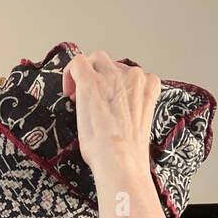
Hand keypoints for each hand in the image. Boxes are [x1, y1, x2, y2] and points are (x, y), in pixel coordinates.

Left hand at [62, 51, 168, 217]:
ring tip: (78, 97)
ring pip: (97, 58)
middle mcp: (132, 76)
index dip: (112, 83)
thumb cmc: (127, 153)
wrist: (118, 158)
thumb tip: (116, 114)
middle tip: (87, 97)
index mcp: (147, 86)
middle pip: (112, 62)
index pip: (129, 72)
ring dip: (87, 73)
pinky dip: (71, 74)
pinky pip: (78, 63)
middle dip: (98, 75)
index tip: (104, 99)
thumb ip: (130, 109)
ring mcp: (112, 76)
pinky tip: (69, 93)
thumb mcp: (136, 126)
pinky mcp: (91, 82)